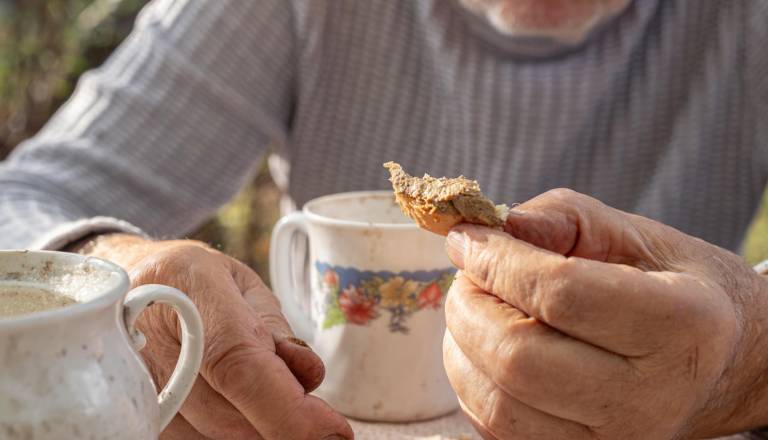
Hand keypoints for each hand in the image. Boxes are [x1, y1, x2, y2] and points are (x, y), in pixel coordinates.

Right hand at [75, 234, 351, 439]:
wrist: (124, 282)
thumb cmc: (195, 282)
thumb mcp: (244, 288)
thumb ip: (278, 333)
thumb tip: (309, 380)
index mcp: (189, 284)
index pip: (237, 361)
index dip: (286, 407)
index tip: (332, 431)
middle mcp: (147, 332)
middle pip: (228, 411)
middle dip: (280, 419)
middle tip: (305, 406)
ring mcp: (128, 376)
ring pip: (212, 434)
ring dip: (252, 424)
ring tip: (256, 389)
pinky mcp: (125, 408)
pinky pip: (192, 438)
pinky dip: (224, 428)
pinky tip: (228, 402)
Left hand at [442, 188, 767, 438]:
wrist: (714, 364)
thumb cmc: (668, 287)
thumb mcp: (631, 234)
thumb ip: (562, 218)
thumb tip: (491, 228)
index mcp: (678, 325)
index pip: (560, 294)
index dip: (497, 262)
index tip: (465, 239)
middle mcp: (648, 398)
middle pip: (517, 357)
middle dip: (468, 306)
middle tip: (466, 276)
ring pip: (496, 403)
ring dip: (460, 346)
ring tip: (476, 309)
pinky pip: (495, 428)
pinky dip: (473, 381)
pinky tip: (487, 347)